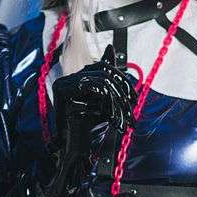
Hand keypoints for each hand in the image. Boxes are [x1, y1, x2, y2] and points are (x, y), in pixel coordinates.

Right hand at [52, 45, 136, 163]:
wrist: (77, 149)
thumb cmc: (91, 126)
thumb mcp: (106, 100)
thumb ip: (109, 78)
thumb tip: (110, 47)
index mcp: (77, 78)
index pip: (104, 67)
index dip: (121, 80)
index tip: (134, 98)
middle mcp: (68, 78)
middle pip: (104, 72)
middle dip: (122, 91)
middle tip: (130, 109)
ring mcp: (63, 83)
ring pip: (101, 79)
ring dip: (117, 100)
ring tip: (122, 117)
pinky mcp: (62, 91)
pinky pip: (92, 86)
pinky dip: (106, 100)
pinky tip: (109, 114)